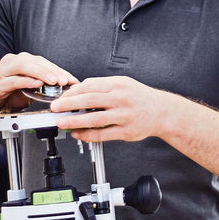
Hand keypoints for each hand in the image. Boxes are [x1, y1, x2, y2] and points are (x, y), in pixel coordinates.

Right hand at [0, 52, 78, 116]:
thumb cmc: (3, 95)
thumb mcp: (26, 91)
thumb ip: (41, 87)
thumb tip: (62, 90)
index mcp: (21, 62)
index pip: (44, 63)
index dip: (60, 71)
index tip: (72, 79)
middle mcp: (12, 62)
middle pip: (37, 62)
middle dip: (54, 71)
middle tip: (66, 80)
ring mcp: (3, 71)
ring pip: (26, 67)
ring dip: (42, 73)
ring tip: (54, 81)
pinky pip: (13, 80)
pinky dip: (26, 81)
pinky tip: (36, 84)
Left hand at [49, 76, 174, 142]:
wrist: (162, 112)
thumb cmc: (140, 98)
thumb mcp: (123, 84)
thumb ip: (103, 87)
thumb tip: (78, 92)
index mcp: (118, 84)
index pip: (90, 85)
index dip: (73, 92)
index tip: (61, 97)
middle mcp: (121, 99)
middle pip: (90, 100)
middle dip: (69, 104)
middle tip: (55, 108)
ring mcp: (124, 116)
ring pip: (95, 118)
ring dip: (75, 121)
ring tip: (62, 122)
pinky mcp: (126, 131)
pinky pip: (103, 134)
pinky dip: (88, 135)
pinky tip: (78, 134)